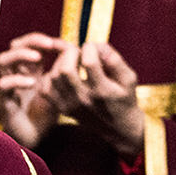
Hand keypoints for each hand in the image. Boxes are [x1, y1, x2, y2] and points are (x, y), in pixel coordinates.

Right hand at [0, 33, 62, 146]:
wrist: (36, 138)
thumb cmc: (47, 112)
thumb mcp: (60, 88)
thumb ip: (66, 69)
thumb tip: (75, 48)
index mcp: (30, 68)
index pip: (29, 43)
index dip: (40, 39)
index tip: (57, 43)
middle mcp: (16, 73)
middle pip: (13, 45)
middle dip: (30, 41)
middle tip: (49, 45)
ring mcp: (9, 86)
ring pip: (3, 59)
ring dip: (20, 55)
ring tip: (38, 58)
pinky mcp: (5, 100)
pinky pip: (3, 84)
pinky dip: (17, 80)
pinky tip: (33, 83)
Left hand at [47, 39, 145, 164]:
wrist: (119, 128)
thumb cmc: (125, 98)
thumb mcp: (129, 78)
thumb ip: (114, 60)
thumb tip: (98, 46)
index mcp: (102, 90)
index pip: (89, 62)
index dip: (91, 48)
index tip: (95, 48)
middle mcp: (84, 99)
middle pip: (65, 69)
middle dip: (70, 53)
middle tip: (79, 52)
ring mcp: (71, 105)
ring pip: (53, 77)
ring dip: (61, 63)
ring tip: (72, 61)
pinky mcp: (63, 109)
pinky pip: (46, 89)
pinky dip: (51, 77)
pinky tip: (63, 74)